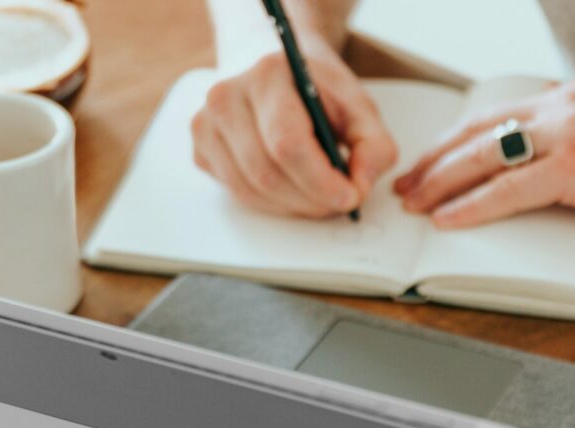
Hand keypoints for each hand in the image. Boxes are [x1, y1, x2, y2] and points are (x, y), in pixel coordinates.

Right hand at [191, 45, 397, 217]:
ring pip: (250, 191)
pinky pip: (238, 194)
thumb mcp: (359, 108)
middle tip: (339, 203)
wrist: (277, 74)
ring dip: (292, 206)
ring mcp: (206, 125)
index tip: (350, 197)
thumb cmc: (317, 92)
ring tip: (319, 198)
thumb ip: (374, 146)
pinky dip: (272, 203)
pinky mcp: (201, 150)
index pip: (287, 144)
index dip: (320, 181)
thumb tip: (360, 186)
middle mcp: (226, 97)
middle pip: (267, 173)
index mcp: (267, 75)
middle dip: (310, 200)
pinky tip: (291, 188)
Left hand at [393, 80, 574, 238]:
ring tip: (415, 204)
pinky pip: (509, 188)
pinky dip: (474, 205)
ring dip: (442, 183)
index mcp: (568, 101)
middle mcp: (562, 109)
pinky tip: (449, 218)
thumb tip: (529, 172)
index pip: (492, 118)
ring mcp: (568, 135)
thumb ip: (568, 145)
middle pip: (477, 134)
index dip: (453, 143)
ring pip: (484, 157)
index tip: (428, 163)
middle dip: (435, 162)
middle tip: (405, 186)